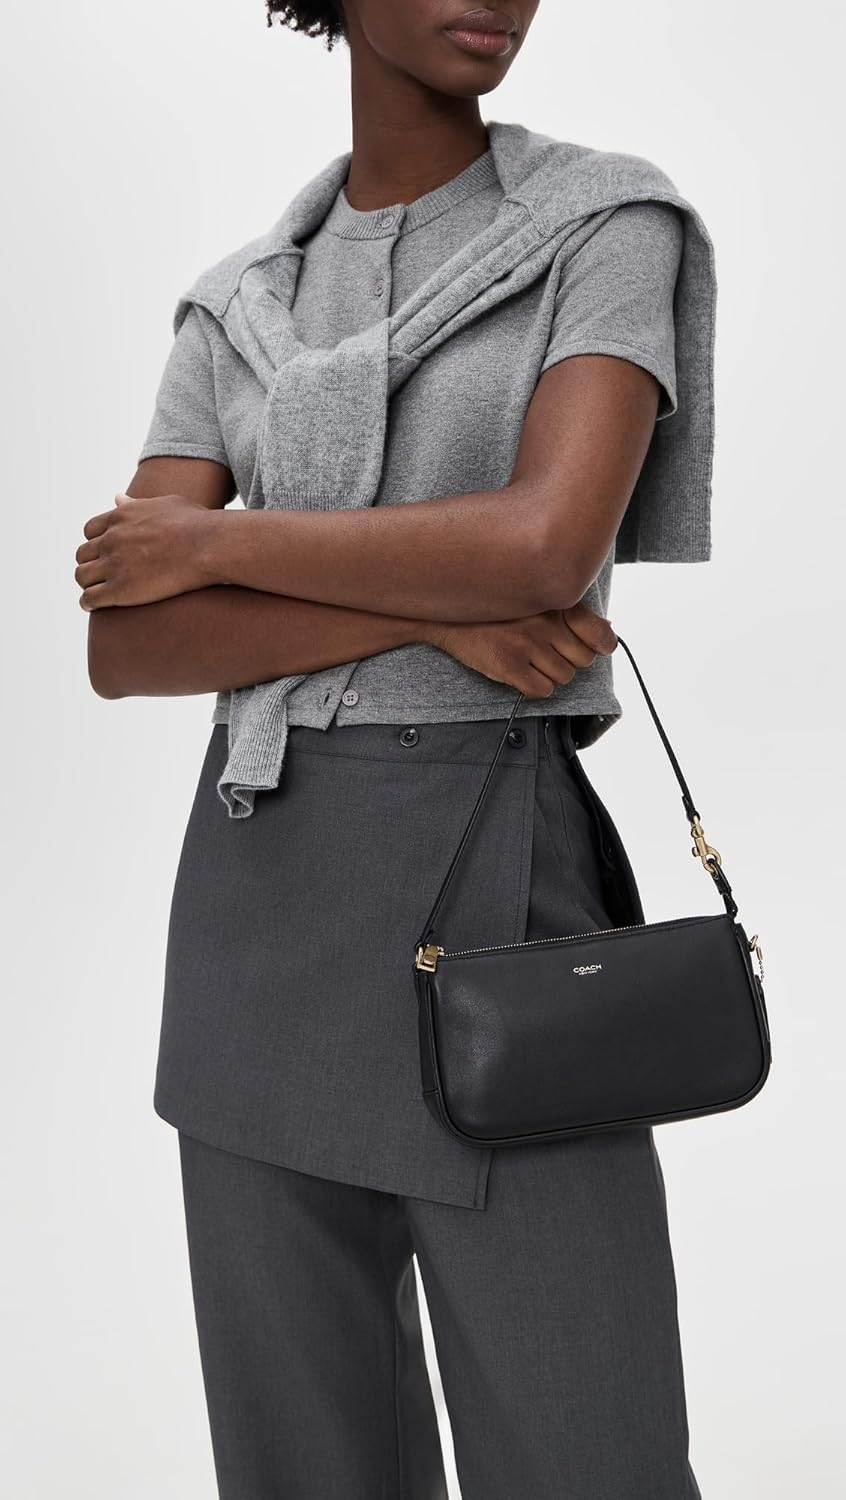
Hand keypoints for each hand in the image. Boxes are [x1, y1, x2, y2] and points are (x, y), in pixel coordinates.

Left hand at [75, 492, 214, 608]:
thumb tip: (117, 497)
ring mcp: (114, 564)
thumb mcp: (163, 504)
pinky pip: (90, 598)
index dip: (97, 544)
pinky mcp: (121, 589)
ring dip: (88, 584)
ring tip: (97, 593)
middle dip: (91, 565)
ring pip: (82, 577)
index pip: (90, 531)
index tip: (106, 554)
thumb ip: (135, 503)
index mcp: (120, 517)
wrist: (209, 546)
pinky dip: (88, 603)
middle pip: (83, 554)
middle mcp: (111, 539)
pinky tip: (94, 606)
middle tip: (102, 576)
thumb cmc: (196, 525)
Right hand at [427, 602, 616, 697]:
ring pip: (564, 678)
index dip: (603, 645)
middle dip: (569, 661)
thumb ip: (571, 614)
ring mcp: (526, 644)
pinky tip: (521, 673)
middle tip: (549, 653)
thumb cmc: (496, 609)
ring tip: (530, 660)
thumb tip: (609, 629)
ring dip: (550, 675)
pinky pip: (543, 691)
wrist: (448, 616)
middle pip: (583, 660)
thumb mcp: (534, 600)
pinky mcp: (509, 665)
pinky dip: (535, 688)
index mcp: (554, 603)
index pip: (599, 632)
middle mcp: (544, 622)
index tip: (597, 648)